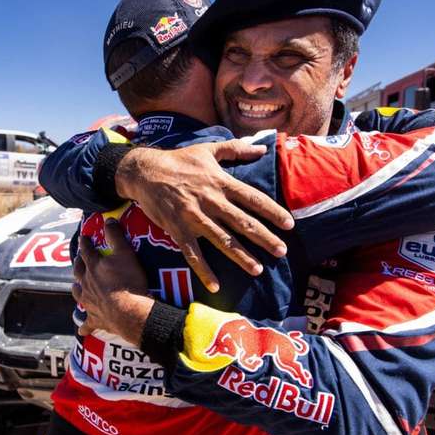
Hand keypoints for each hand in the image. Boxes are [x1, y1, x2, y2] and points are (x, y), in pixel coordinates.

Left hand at [73, 220, 153, 345]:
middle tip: (79, 260)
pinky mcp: (96, 319)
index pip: (86, 250)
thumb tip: (108, 220)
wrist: (129, 311)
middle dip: (78, 264)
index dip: (85, 242)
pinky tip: (81, 330)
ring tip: (77, 287)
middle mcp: (87, 283)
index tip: (84, 237)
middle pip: (78, 272)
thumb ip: (115, 235)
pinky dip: (84, 327)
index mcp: (93, 266)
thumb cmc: (128, 281)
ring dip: (77, 290)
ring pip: (78, 295)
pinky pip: (87, 324)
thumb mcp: (125, 253)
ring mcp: (89, 303)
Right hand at [114, 141, 294, 291]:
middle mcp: (210, 201)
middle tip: (282, 251)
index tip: (289, 224)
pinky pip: (193, 254)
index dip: (272, 211)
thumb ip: (236, 149)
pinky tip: (216, 286)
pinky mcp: (178, 230)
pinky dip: (204, 271)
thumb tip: (262, 148)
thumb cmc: (179, 160)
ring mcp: (194, 217)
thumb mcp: (208, 150)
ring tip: (258, 270)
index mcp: (220, 182)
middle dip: (264, 238)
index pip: (252, 198)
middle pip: (242, 222)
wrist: (145, 172)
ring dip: (241, 256)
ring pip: (222, 240)